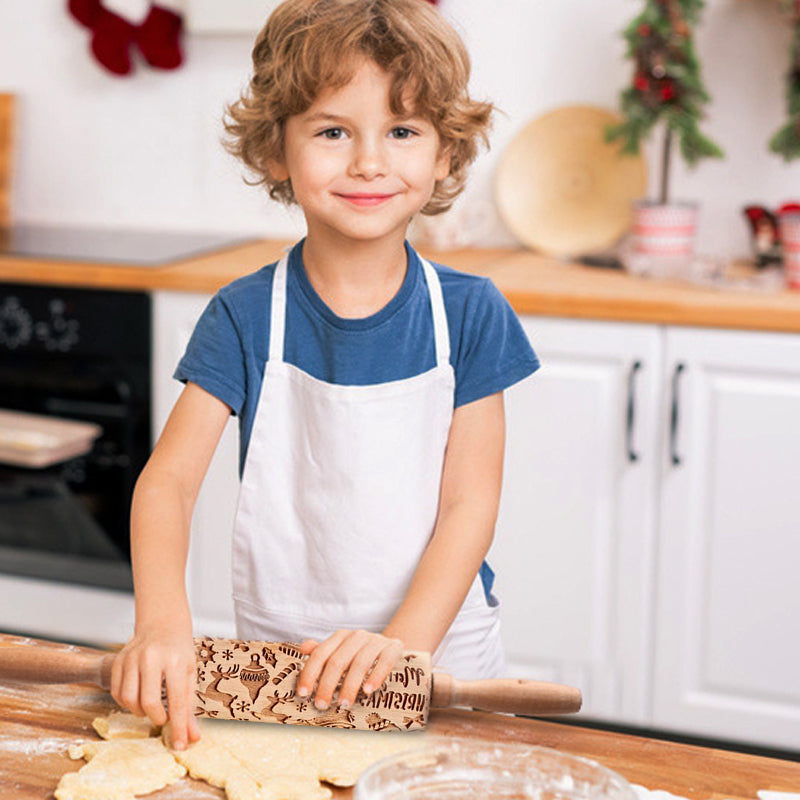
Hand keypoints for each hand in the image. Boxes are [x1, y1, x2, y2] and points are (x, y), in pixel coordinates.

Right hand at [110, 621, 200, 750]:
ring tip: (151, 706)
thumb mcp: (190, 674)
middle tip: (163, 717)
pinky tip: (138, 697)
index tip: (180, 745)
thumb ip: (190, 706)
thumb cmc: (179, 651)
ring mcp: (132, 658)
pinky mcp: (119, 660)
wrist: (162, 624)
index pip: (177, 700)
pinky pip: (116, 693)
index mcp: (175, 660)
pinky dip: (126, 703)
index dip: (178, 726)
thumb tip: (192, 737)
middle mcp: (152, 658)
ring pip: (129, 700)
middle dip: (157, 718)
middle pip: (149, 702)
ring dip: (140, 712)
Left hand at [296, 629, 403, 709]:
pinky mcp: (394, 647)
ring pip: (360, 662)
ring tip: (344, 704)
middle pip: (338, 660)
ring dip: (350, 685)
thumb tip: (303, 649)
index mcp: (340, 637)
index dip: (310, 674)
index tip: (303, 694)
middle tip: (322, 705)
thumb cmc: (360, 655)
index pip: (320, 654)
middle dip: (327, 684)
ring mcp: (376, 640)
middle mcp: (357, 636)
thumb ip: (323, 653)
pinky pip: (385, 661)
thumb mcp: (341, 653)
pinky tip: (368, 691)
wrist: (392, 648)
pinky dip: (376, 676)